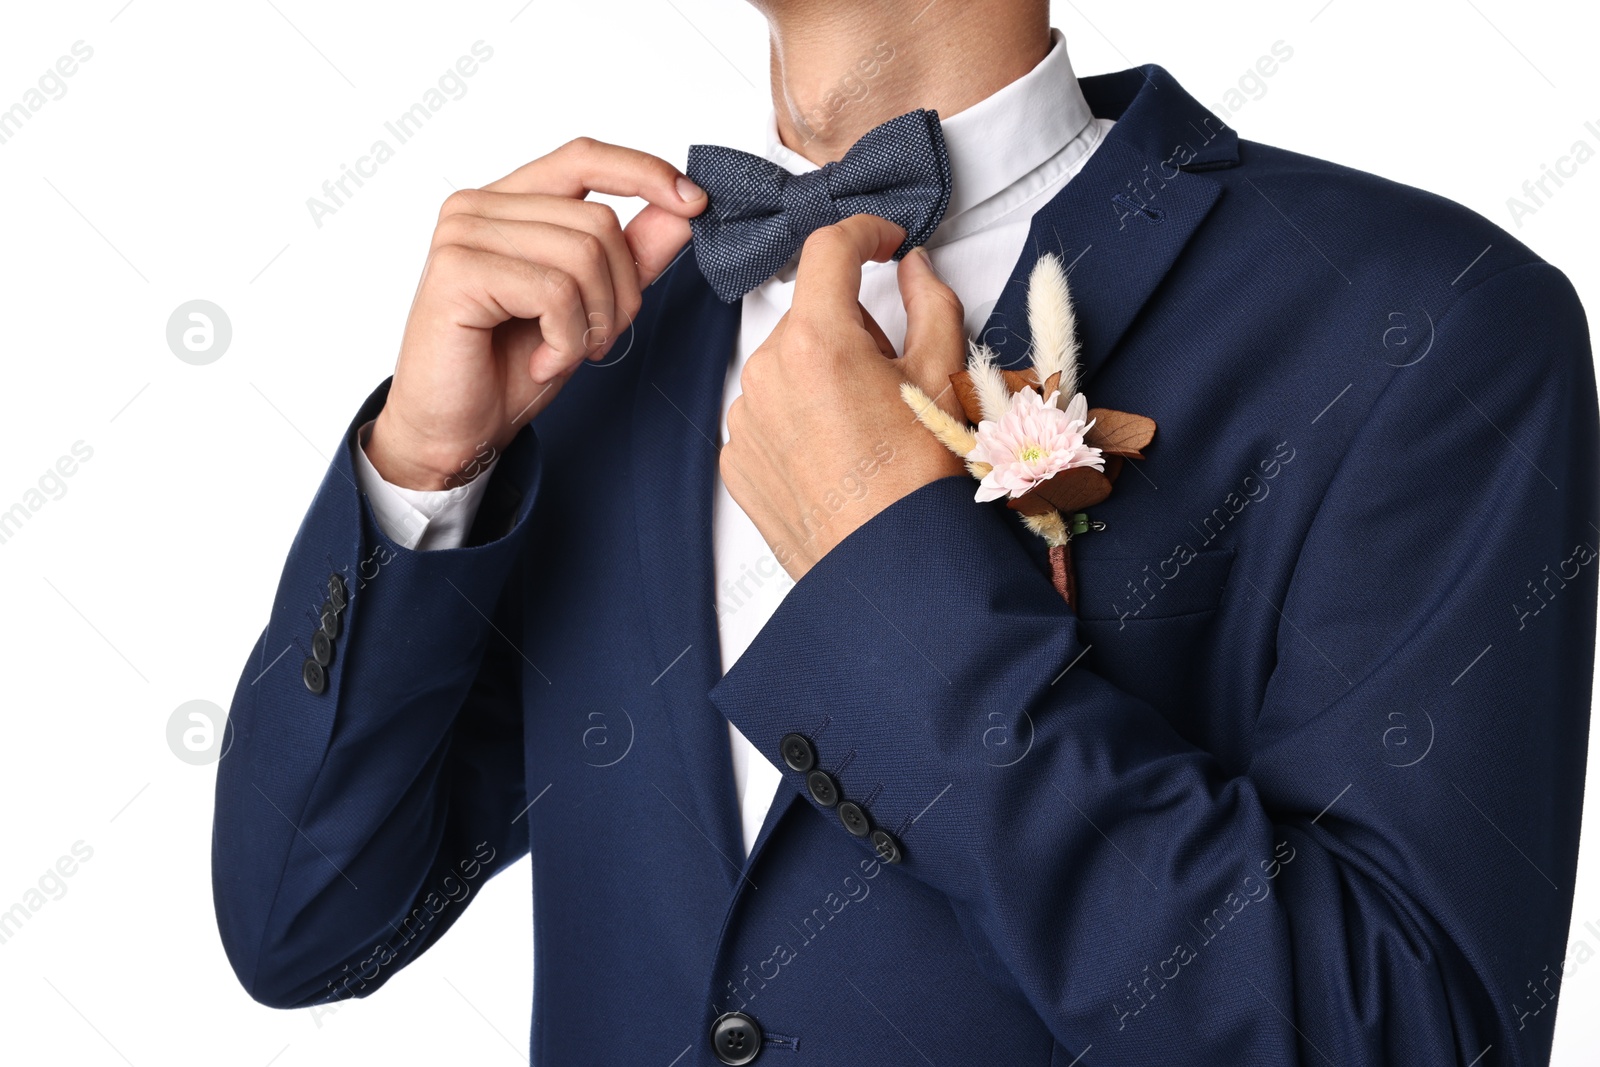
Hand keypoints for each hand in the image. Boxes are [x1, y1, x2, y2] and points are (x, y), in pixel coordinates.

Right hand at [366, 138, 707, 489]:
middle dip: (620, 294)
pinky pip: (555, 291)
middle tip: (595, 341)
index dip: (644, 171)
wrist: (456, 431)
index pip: (584, 157)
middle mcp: (478, 207)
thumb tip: (684, 210)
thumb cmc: (509, 368)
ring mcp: (463, 233)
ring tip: (564, 353)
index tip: (694, 202)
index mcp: (508, 204)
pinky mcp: (458, 269)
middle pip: (599, 222)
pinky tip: (542, 363)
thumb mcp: (591, 306)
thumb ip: (632, 255)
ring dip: (593, 323)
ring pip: (583, 255)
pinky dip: (566, 340)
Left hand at [721, 214, 967, 580]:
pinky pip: (768, 416)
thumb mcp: (942, 376)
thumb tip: (914, 266)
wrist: (891, 567)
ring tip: (864, 427)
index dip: (864, 232)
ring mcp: (745, 420)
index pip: (828, 250)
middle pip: (811, 317)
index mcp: (817, 343)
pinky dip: (799, 421)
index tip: (884, 243)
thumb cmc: (920, 480)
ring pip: (787, 367)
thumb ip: (931, 301)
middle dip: (852, 330)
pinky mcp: (736, 460)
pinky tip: (836, 454)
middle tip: (893, 377)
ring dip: (822, 377)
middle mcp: (766, 374)